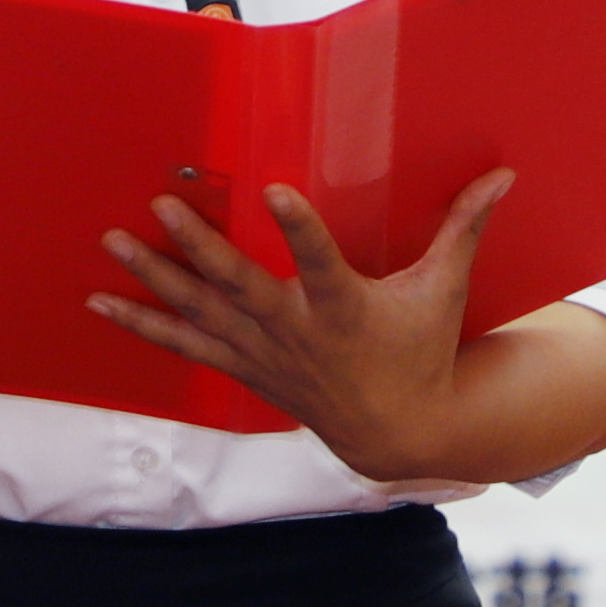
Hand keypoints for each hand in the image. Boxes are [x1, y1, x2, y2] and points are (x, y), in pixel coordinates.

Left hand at [89, 169, 517, 481]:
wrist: (394, 432)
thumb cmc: (421, 350)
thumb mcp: (444, 290)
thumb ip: (463, 228)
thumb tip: (504, 174)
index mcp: (345, 309)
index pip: (321, 263)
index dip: (299, 230)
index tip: (277, 192)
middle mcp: (296, 332)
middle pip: (240, 286)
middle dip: (199, 246)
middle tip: (162, 205)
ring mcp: (262, 353)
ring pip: (200, 312)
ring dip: (153, 278)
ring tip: (113, 242)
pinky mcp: (242, 366)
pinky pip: (184, 345)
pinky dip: (143, 324)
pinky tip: (101, 302)